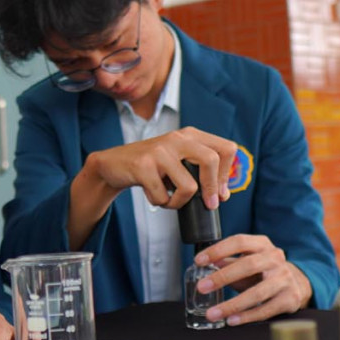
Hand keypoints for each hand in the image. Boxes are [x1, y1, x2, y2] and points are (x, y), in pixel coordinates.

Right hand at [85, 126, 236, 209]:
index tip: (220, 192)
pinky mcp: (144, 165)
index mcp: (190, 135)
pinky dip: (161, 203)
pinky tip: (154, 196)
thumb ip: (200, 170)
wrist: (113, 164)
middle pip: (212, 160)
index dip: (226, 174)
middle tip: (208, 204)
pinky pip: (163, 196)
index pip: (226, 149)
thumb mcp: (178, 160)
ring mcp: (160, 151)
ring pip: (189, 185)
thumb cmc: (151, 166)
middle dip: (212, 189)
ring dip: (180, 201)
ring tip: (169, 199)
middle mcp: (177, 138)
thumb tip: (223, 195)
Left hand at [194, 234, 313, 324]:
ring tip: (213, 313)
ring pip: (257, 293)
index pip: (239, 242)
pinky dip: (246, 316)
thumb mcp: (248, 261)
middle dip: (222, 277)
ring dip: (232, 304)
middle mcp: (275, 259)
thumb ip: (228, 262)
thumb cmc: (265, 271)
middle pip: (248, 265)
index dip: (218, 250)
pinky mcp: (290, 299)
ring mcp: (285, 279)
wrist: (298, 283)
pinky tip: (231, 320)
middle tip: (202, 287)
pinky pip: (265, 310)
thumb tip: (206, 265)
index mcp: (262, 245)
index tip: (199, 261)